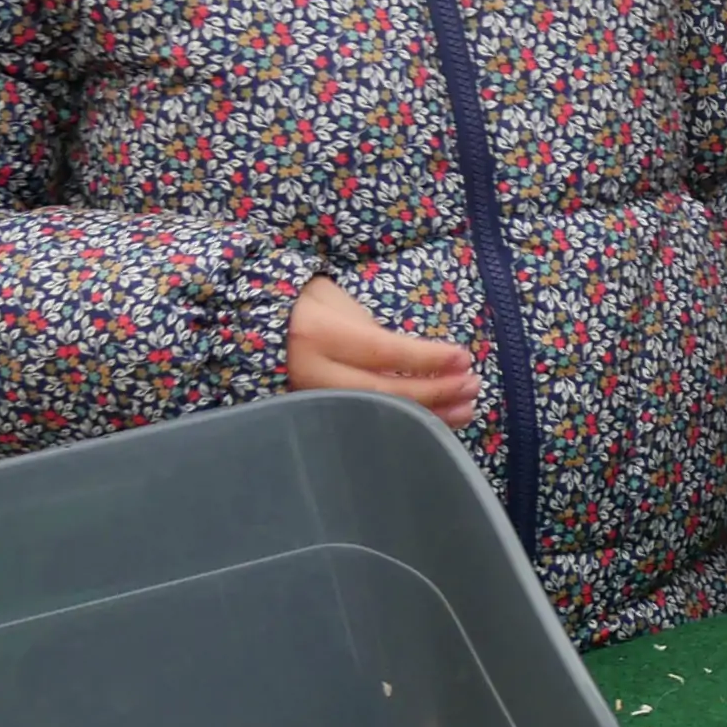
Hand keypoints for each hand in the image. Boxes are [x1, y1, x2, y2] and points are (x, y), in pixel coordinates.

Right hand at [287, 276, 478, 425]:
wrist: (254, 326)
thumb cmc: (305, 305)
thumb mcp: (337, 302)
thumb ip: (372, 332)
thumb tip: (418, 361)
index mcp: (318, 335)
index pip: (382, 352)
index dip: (426, 359)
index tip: (463, 358)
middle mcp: (311, 373)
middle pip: (382, 392)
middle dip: (433, 392)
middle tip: (472, 386)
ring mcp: (309, 400)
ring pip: (375, 415)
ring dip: (426, 414)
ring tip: (465, 409)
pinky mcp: (313, 417)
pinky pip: (364, 423)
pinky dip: (402, 424)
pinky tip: (434, 422)